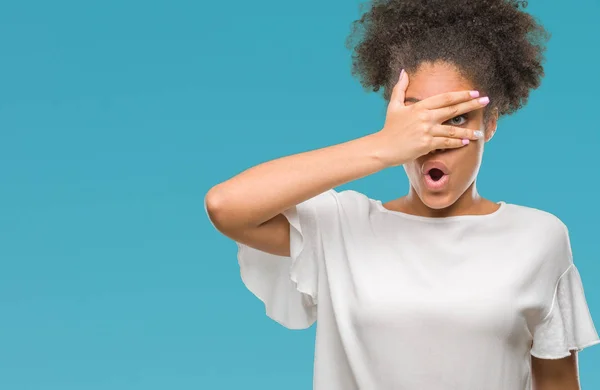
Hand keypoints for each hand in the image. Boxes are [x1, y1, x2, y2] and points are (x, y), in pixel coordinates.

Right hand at [374, 69, 489, 167]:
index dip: (461, 94)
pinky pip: (446, 143)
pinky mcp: (426, 145)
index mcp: (419, 107)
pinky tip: (466, 142)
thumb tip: (404, 71)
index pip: (445, 98)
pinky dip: (457, 143)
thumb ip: (400, 88)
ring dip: (468, 130)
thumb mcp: (394, 105)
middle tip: (486, 101)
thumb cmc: (389, 128)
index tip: (475, 92)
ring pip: (452, 130)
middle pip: (453, 109)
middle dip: (471, 105)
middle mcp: (425, 117)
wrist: (382, 148)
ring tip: (480, 132)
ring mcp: (426, 131)